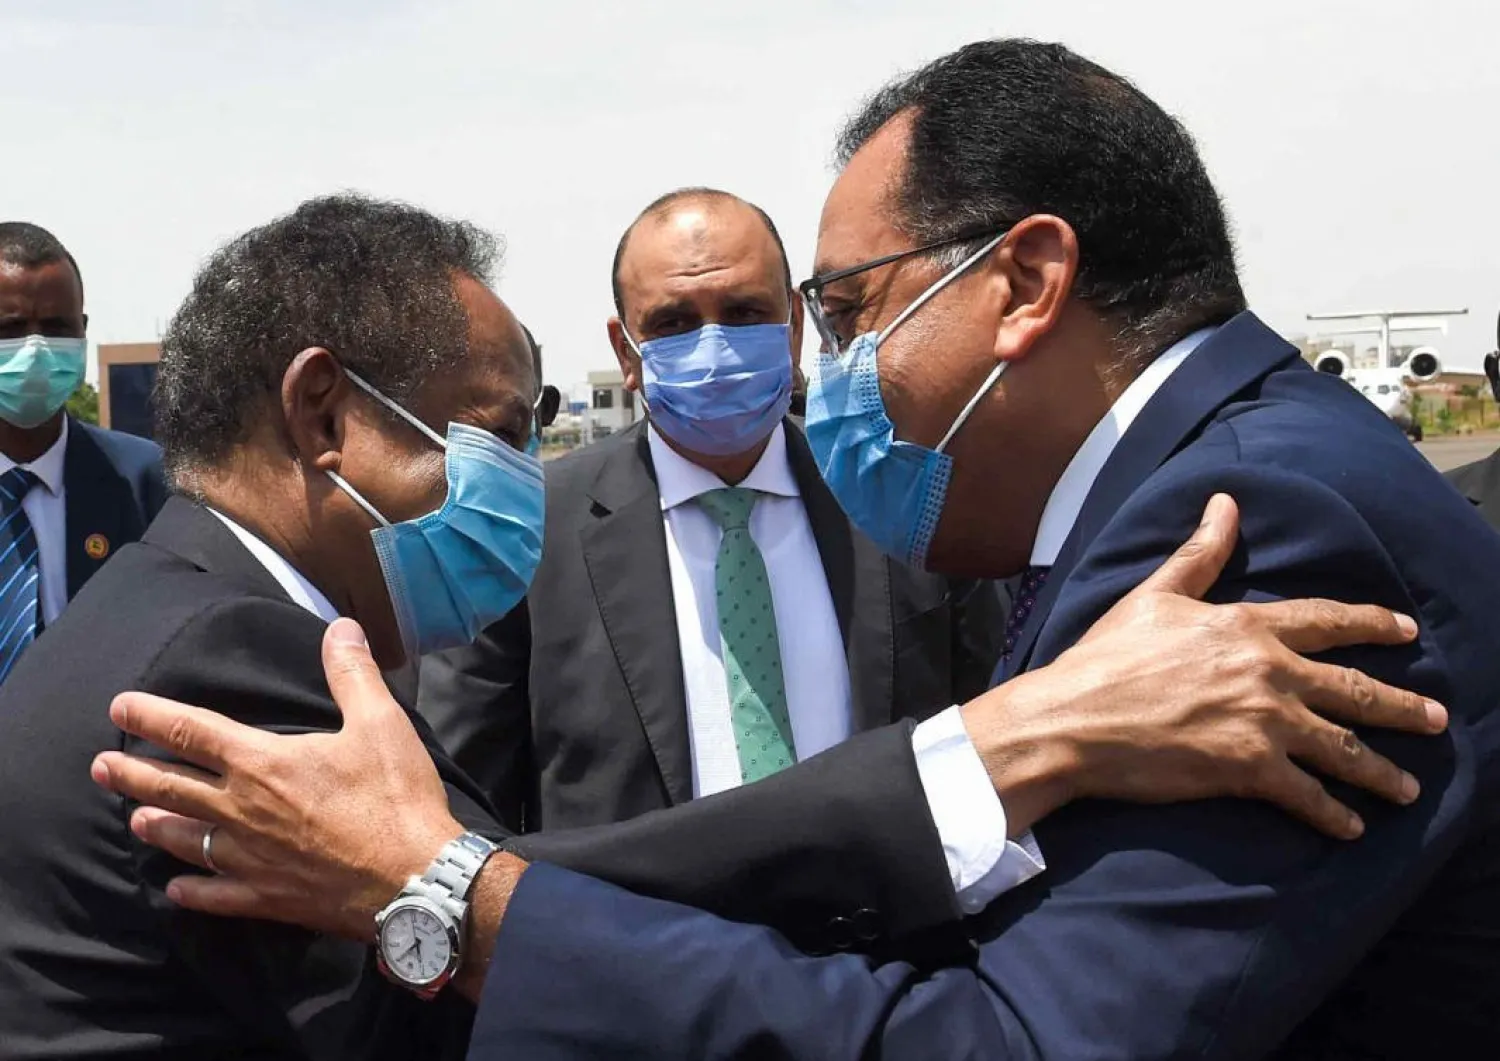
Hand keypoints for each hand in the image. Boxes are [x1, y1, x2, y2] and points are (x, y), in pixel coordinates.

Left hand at [89, 618, 475, 940]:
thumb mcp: (380, 723)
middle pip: (170, 787)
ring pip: (185, 840)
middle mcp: (241, 810)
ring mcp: (248, 858)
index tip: (118, 707)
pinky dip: (191, 890)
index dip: (150, 715)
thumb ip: (352, 674)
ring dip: (157, 826)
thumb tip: (340, 627)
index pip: (190, 731)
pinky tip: (177, 888)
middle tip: (99, 768)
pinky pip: (214, 895)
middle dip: (131, 773)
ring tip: (134, 818)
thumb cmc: (395, 798)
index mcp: (263, 762)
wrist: (412, 880)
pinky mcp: (266, 898)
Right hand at [964, 494, 1445, 840]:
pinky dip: (1333, 814)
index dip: (1373, 624)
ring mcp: (1264, 723)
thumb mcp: (1153, 596)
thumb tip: (1224, 504)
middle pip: (1355, 690)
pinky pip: (1307, 796)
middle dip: (1401, 707)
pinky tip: (1352, 828)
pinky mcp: (1249, 769)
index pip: (1328, 620)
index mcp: (1247, 627)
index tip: (1407, 631)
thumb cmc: (1105, 658)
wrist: (1074, 718)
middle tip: (1435, 718)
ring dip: (1380, 771)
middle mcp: (1269, 672)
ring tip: (1406, 788)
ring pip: (1343, 748)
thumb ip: (1199, 555)